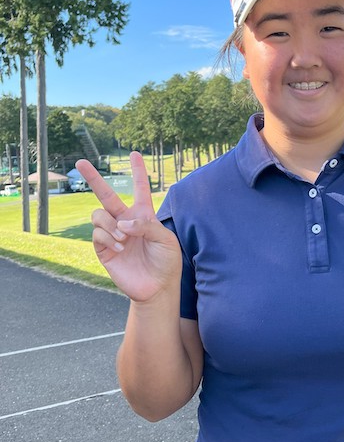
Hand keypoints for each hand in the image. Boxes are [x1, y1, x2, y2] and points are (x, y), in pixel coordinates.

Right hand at [76, 152, 180, 301]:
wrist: (156, 287)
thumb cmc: (166, 262)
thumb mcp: (165, 240)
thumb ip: (146, 225)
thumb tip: (122, 223)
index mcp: (144, 215)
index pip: (140, 189)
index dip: (138, 171)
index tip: (134, 154)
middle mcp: (125, 221)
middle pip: (106, 195)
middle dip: (93, 178)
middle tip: (80, 162)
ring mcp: (112, 234)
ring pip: (98, 215)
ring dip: (110, 224)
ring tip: (124, 239)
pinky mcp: (103, 249)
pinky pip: (97, 234)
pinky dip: (108, 238)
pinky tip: (120, 248)